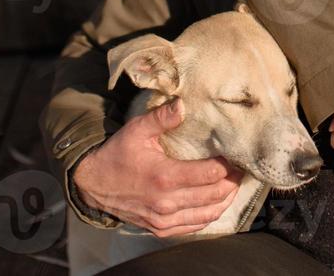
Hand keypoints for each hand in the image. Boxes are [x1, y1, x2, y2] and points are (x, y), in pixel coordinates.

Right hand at [71, 98, 244, 237]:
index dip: (229, 165)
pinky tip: (216, 202)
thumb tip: (183, 104)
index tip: (236, 154)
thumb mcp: (136, 130)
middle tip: (240, 168)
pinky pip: (194, 226)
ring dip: (225, 199)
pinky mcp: (160, 229)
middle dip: (232, 181)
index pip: (210, 174)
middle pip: (215, 195)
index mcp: (164, 177)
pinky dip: (209, 215)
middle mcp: (166, 202)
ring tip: (233, 184)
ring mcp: (164, 219)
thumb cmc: (117, 154)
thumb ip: (161, 118)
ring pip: (208, 214)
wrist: (93, 184)